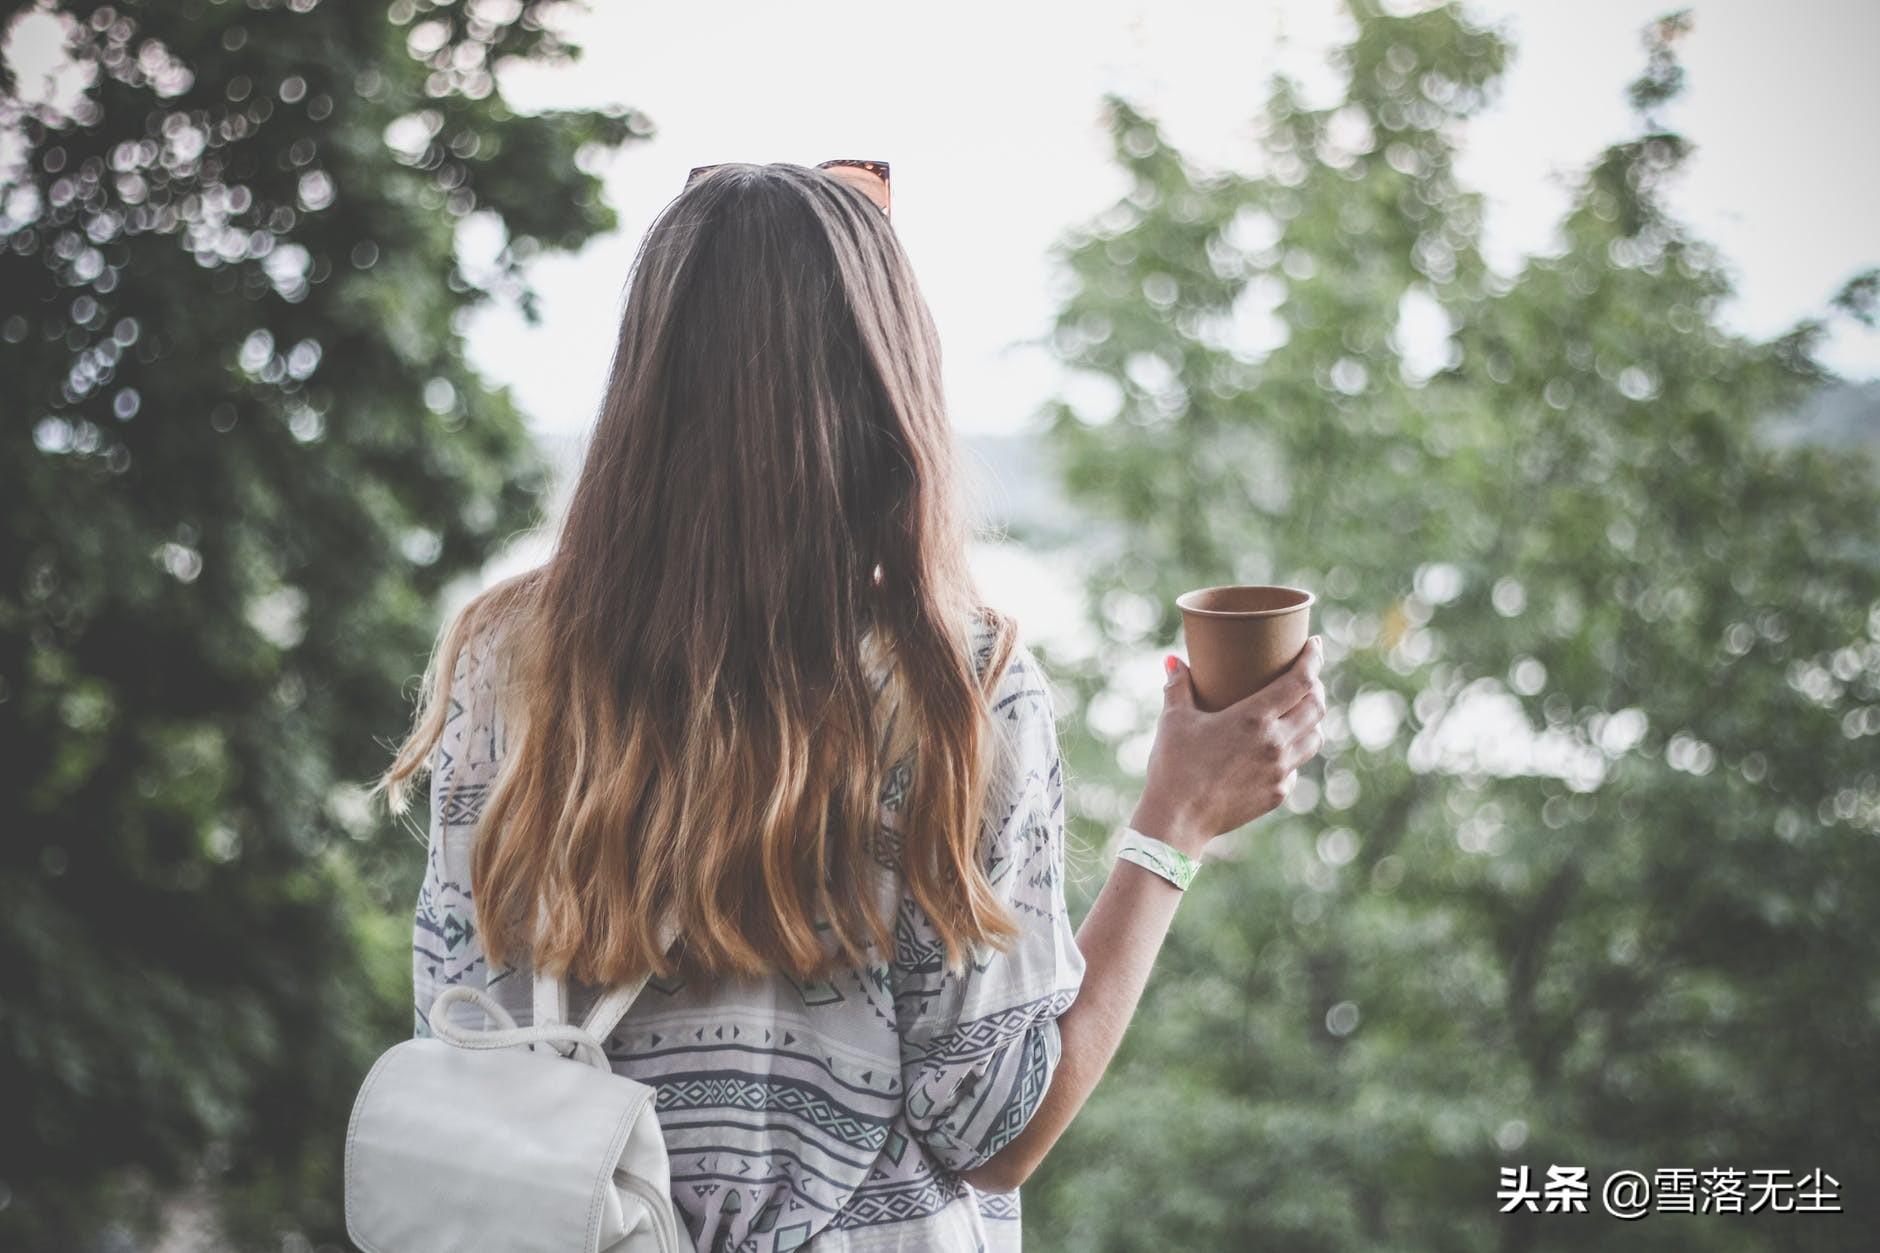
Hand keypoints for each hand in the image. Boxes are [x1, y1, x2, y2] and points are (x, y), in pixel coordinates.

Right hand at [1129, 636, 1327, 855]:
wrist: (1178, 820)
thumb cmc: (1173, 766)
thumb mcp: (1173, 720)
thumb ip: (1178, 686)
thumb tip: (1173, 661)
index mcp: (1254, 718)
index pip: (1301, 681)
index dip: (1313, 659)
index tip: (1315, 645)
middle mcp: (1276, 743)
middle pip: (1315, 707)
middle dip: (1316, 686)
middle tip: (1306, 676)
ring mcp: (1280, 771)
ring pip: (1315, 738)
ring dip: (1312, 719)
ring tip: (1300, 710)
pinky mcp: (1277, 794)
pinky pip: (1296, 767)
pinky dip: (1294, 752)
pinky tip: (1279, 749)